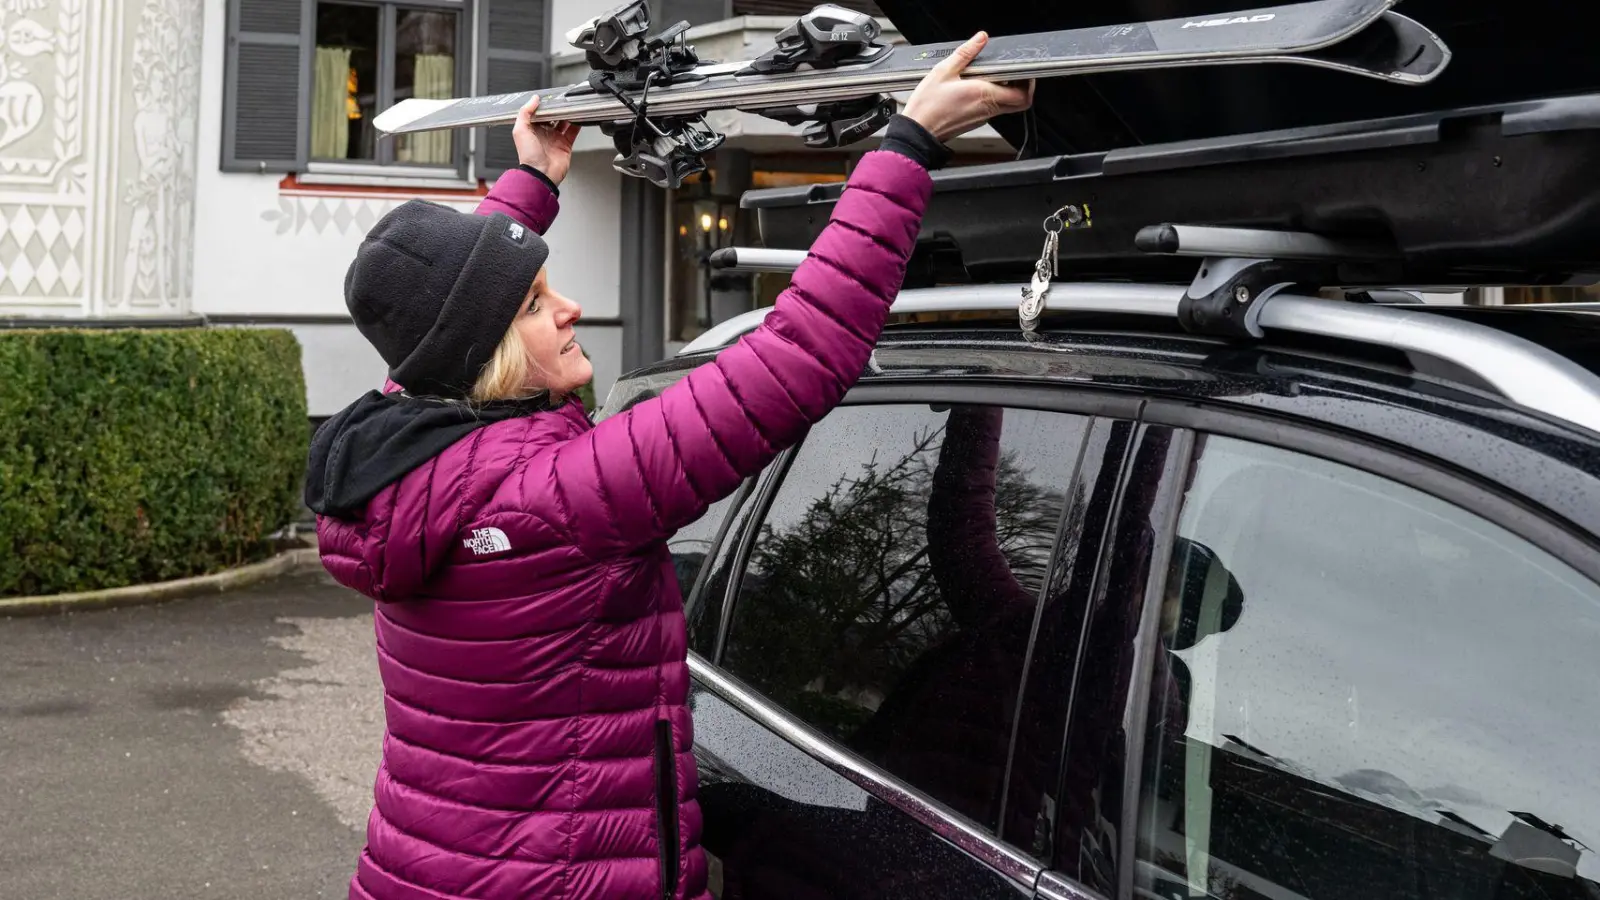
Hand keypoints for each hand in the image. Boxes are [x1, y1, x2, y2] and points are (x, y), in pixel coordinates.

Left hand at [513, 94, 578, 184]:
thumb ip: (525, 113)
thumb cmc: (528, 156)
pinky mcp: (565, 144)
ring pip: (564, 122)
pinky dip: (577, 124)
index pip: (538, 113)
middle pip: (552, 116)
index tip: (549, 97)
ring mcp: (555, 138)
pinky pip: (573, 132)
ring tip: (571, 106)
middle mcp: (544, 133)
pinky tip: (579, 116)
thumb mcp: (520, 130)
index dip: (544, 105)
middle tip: (562, 100)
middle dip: (557, 108)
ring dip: (567, 114)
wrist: (541, 173)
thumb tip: (533, 99)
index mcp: (531, 129)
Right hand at [902, 32, 1033, 142]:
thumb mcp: (944, 71)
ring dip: (1005, 91)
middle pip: (1019, 103)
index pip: (1022, 94)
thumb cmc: (927, 106)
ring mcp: (982, 118)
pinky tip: (975, 88)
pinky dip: (991, 98)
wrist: (917, 132)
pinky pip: (992, 109)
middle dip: (1022, 87)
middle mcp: (987, 109)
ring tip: (990, 77)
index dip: (1028, 82)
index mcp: (984, 94)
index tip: (1023, 70)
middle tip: (1013, 73)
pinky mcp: (975, 122)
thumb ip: (966, 53)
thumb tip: (980, 39)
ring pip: (1006, 106)